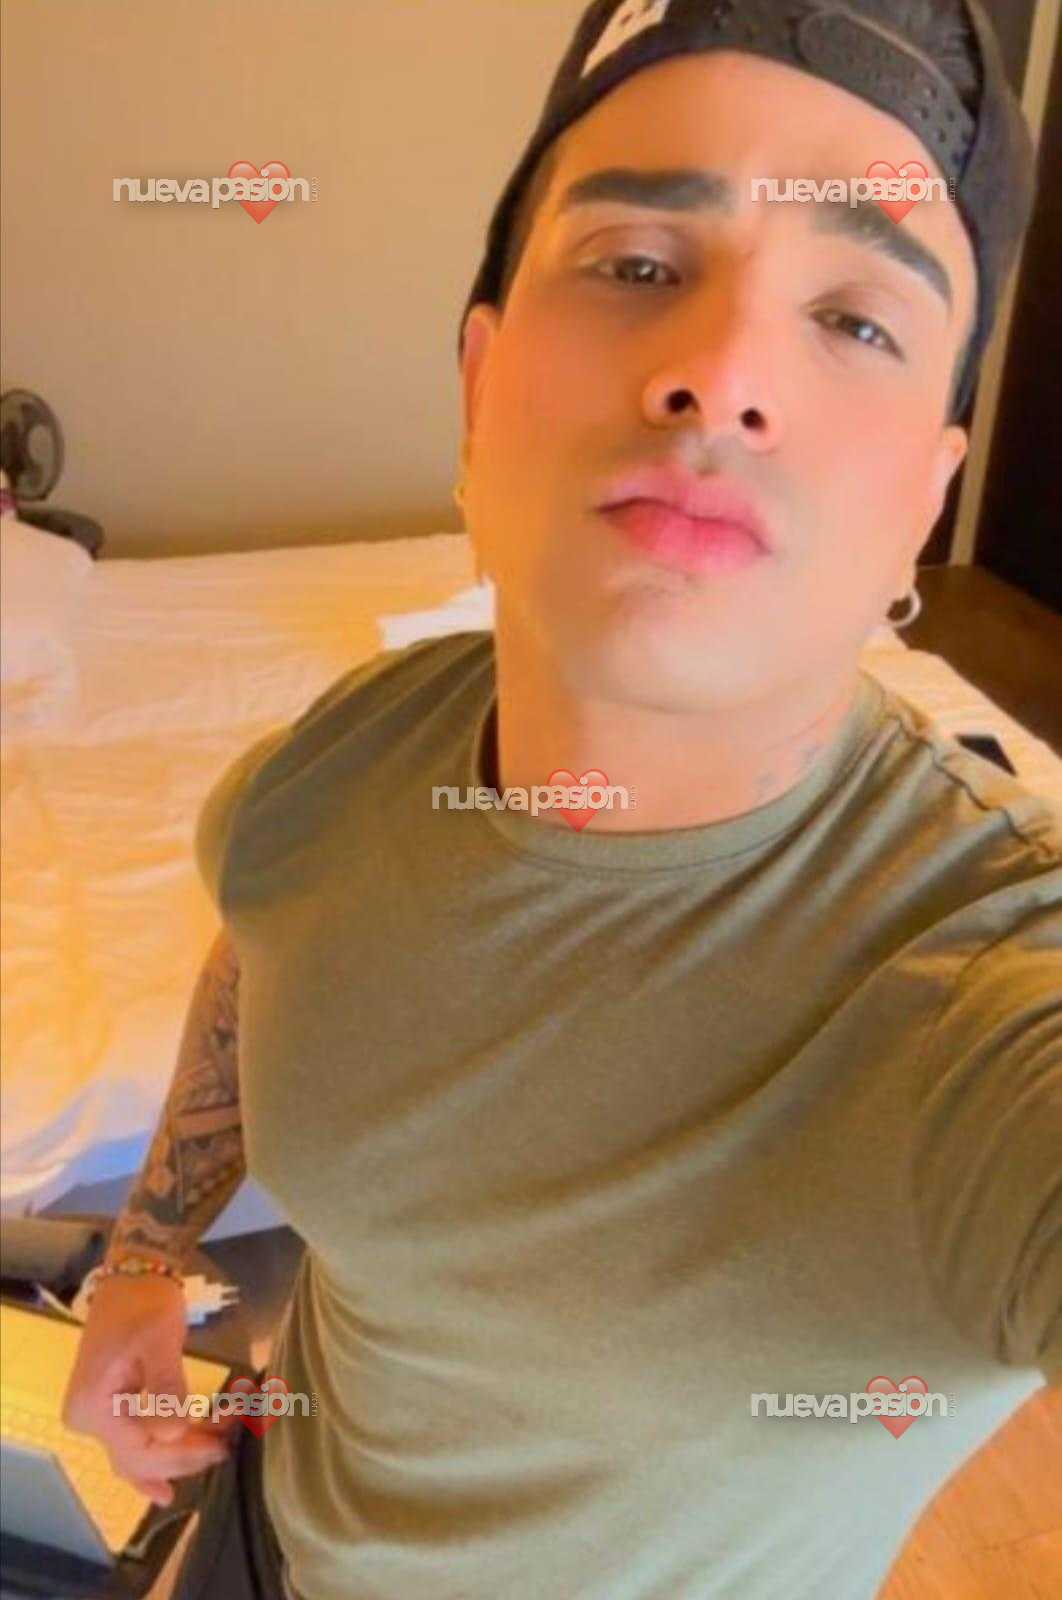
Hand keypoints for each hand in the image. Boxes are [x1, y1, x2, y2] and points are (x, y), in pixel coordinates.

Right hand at [61, 1275, 235, 1505]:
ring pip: (140, 1451)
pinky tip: (175, 1475)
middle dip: (183, 1456)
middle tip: (224, 1448)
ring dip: (178, 1452)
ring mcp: (98, 1416)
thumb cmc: (145, 1304)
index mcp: (94, 1407)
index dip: (180, 1455)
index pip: (140, 1450)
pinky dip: (163, 1446)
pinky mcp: (112, 1408)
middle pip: (139, 1457)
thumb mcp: (159, 1341)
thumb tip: (172, 1434)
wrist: (133, 1275)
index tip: (219, 1448)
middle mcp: (88, 1421)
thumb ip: (165, 1388)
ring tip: (216, 1444)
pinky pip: (135, 1440)